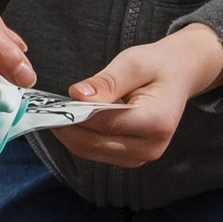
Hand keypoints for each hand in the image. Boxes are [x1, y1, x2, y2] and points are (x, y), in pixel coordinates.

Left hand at [63, 22, 222, 167]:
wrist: (178, 76)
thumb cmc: (157, 66)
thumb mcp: (133, 63)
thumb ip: (106, 81)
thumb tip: (76, 95)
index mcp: (156, 122)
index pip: (104, 123)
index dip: (74, 114)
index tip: (51, 102)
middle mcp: (151, 147)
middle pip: (92, 143)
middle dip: (65, 126)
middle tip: (44, 108)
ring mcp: (141, 157)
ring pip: (90, 151)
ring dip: (69, 133)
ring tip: (54, 111)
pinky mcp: (130, 158)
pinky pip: (95, 151)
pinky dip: (79, 136)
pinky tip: (70, 119)